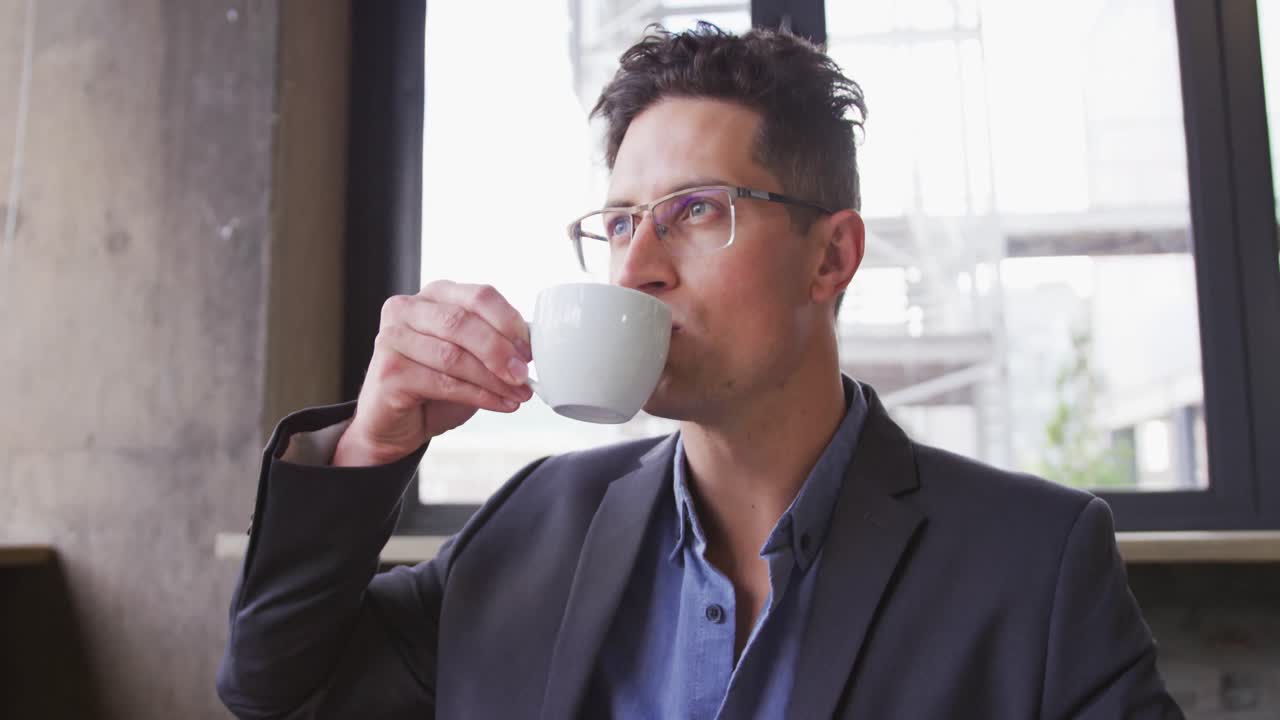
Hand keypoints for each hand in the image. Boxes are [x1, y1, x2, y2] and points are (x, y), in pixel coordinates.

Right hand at [333, 280, 533, 466]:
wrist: (395, 423)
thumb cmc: (435, 385)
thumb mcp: (469, 356)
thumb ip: (494, 343)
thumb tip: (531, 349)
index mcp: (434, 295)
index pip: (479, 296)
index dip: (509, 322)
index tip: (529, 350)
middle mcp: (408, 309)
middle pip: (463, 322)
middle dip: (500, 351)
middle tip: (523, 374)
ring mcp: (393, 338)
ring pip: (454, 356)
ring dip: (493, 379)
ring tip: (518, 394)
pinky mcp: (389, 371)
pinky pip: (444, 383)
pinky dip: (479, 396)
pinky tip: (500, 403)